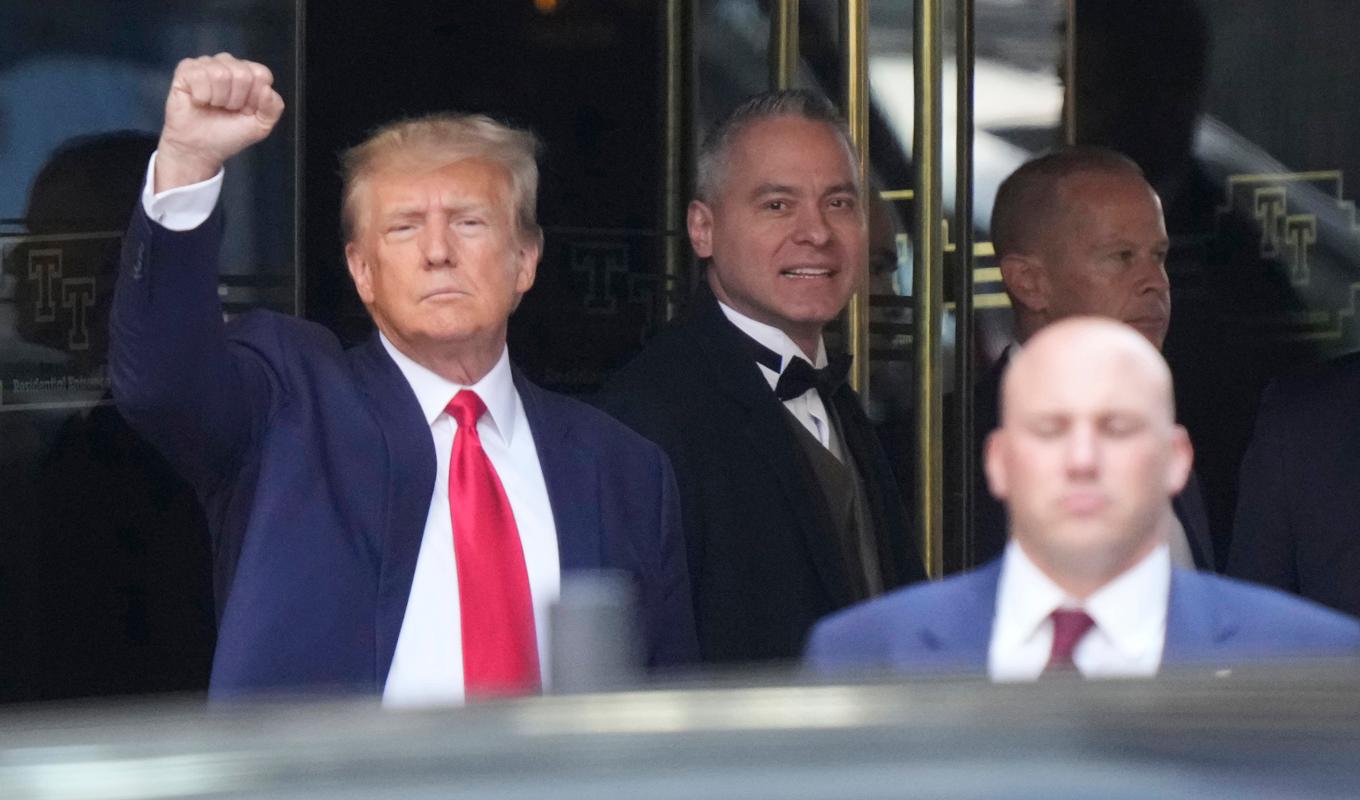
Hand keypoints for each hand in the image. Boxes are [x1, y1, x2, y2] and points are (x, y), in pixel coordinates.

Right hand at [155, 53, 284, 191]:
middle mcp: (229, 64)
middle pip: (242, 74)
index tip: (245, 110)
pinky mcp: (186, 69)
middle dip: (236, 100)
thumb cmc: (229, 134)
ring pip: (220, 74)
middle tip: (226, 110)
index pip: (261, 74)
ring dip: (218, 99)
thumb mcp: (261, 125)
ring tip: (212, 106)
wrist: (200, 149)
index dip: (254, 98)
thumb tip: (267, 89)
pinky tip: (198, 101)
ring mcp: (207, 64)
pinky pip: (199, 75)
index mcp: (250, 74)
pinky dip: (201, 96)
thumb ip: (273, 107)